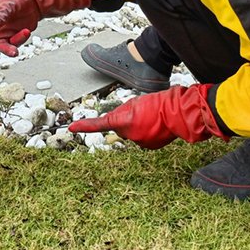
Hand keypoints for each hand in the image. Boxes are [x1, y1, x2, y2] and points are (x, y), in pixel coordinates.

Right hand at [0, 0, 89, 76]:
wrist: (34, 3)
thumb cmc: (16, 0)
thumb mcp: (8, 5)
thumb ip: (0, 16)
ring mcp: (4, 36)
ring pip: (3, 49)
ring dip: (9, 51)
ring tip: (14, 54)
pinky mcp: (15, 39)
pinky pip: (16, 44)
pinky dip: (21, 39)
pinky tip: (26, 30)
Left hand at [68, 84, 226, 148]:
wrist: (178, 113)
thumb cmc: (158, 103)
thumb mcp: (135, 102)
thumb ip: (123, 112)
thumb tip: (119, 122)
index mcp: (124, 121)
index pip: (100, 123)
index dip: (85, 126)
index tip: (71, 127)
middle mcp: (129, 135)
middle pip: (119, 127)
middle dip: (125, 120)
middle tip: (140, 110)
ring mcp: (139, 142)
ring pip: (131, 133)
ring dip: (138, 125)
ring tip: (151, 116)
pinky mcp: (149, 147)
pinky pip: (142, 138)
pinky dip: (146, 132)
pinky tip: (156, 124)